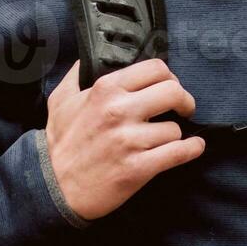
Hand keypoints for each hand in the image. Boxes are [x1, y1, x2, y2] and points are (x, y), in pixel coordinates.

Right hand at [44, 58, 205, 220]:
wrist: (53, 187)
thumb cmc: (59, 143)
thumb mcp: (60, 100)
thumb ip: (76, 75)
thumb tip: (87, 57)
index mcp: (105, 89)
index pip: (155, 69)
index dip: (169, 77)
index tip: (169, 87)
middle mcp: (119, 111)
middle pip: (174, 92)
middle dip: (184, 101)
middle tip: (183, 108)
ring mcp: (130, 140)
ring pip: (175, 128)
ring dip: (175, 134)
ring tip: (167, 138)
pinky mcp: (138, 168)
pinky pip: (179, 153)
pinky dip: (191, 149)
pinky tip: (193, 147)